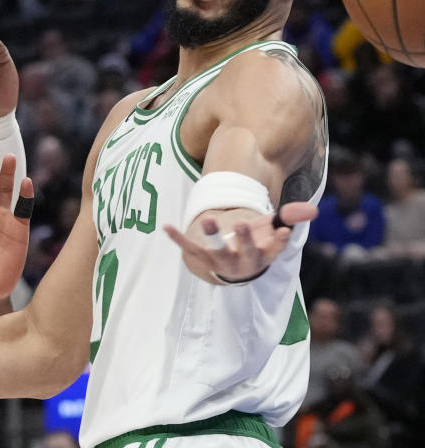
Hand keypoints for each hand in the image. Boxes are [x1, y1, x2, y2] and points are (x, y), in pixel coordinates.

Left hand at [164, 203, 317, 283]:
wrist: (231, 270)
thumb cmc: (254, 245)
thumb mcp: (271, 232)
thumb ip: (290, 218)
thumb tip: (312, 210)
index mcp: (261, 256)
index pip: (272, 249)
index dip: (278, 240)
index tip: (283, 230)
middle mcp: (241, 262)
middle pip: (244, 252)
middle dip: (244, 238)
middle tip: (242, 222)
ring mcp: (219, 261)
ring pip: (216, 251)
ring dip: (213, 236)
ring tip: (208, 218)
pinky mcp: (200, 257)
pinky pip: (188, 248)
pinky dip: (177, 238)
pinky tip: (166, 226)